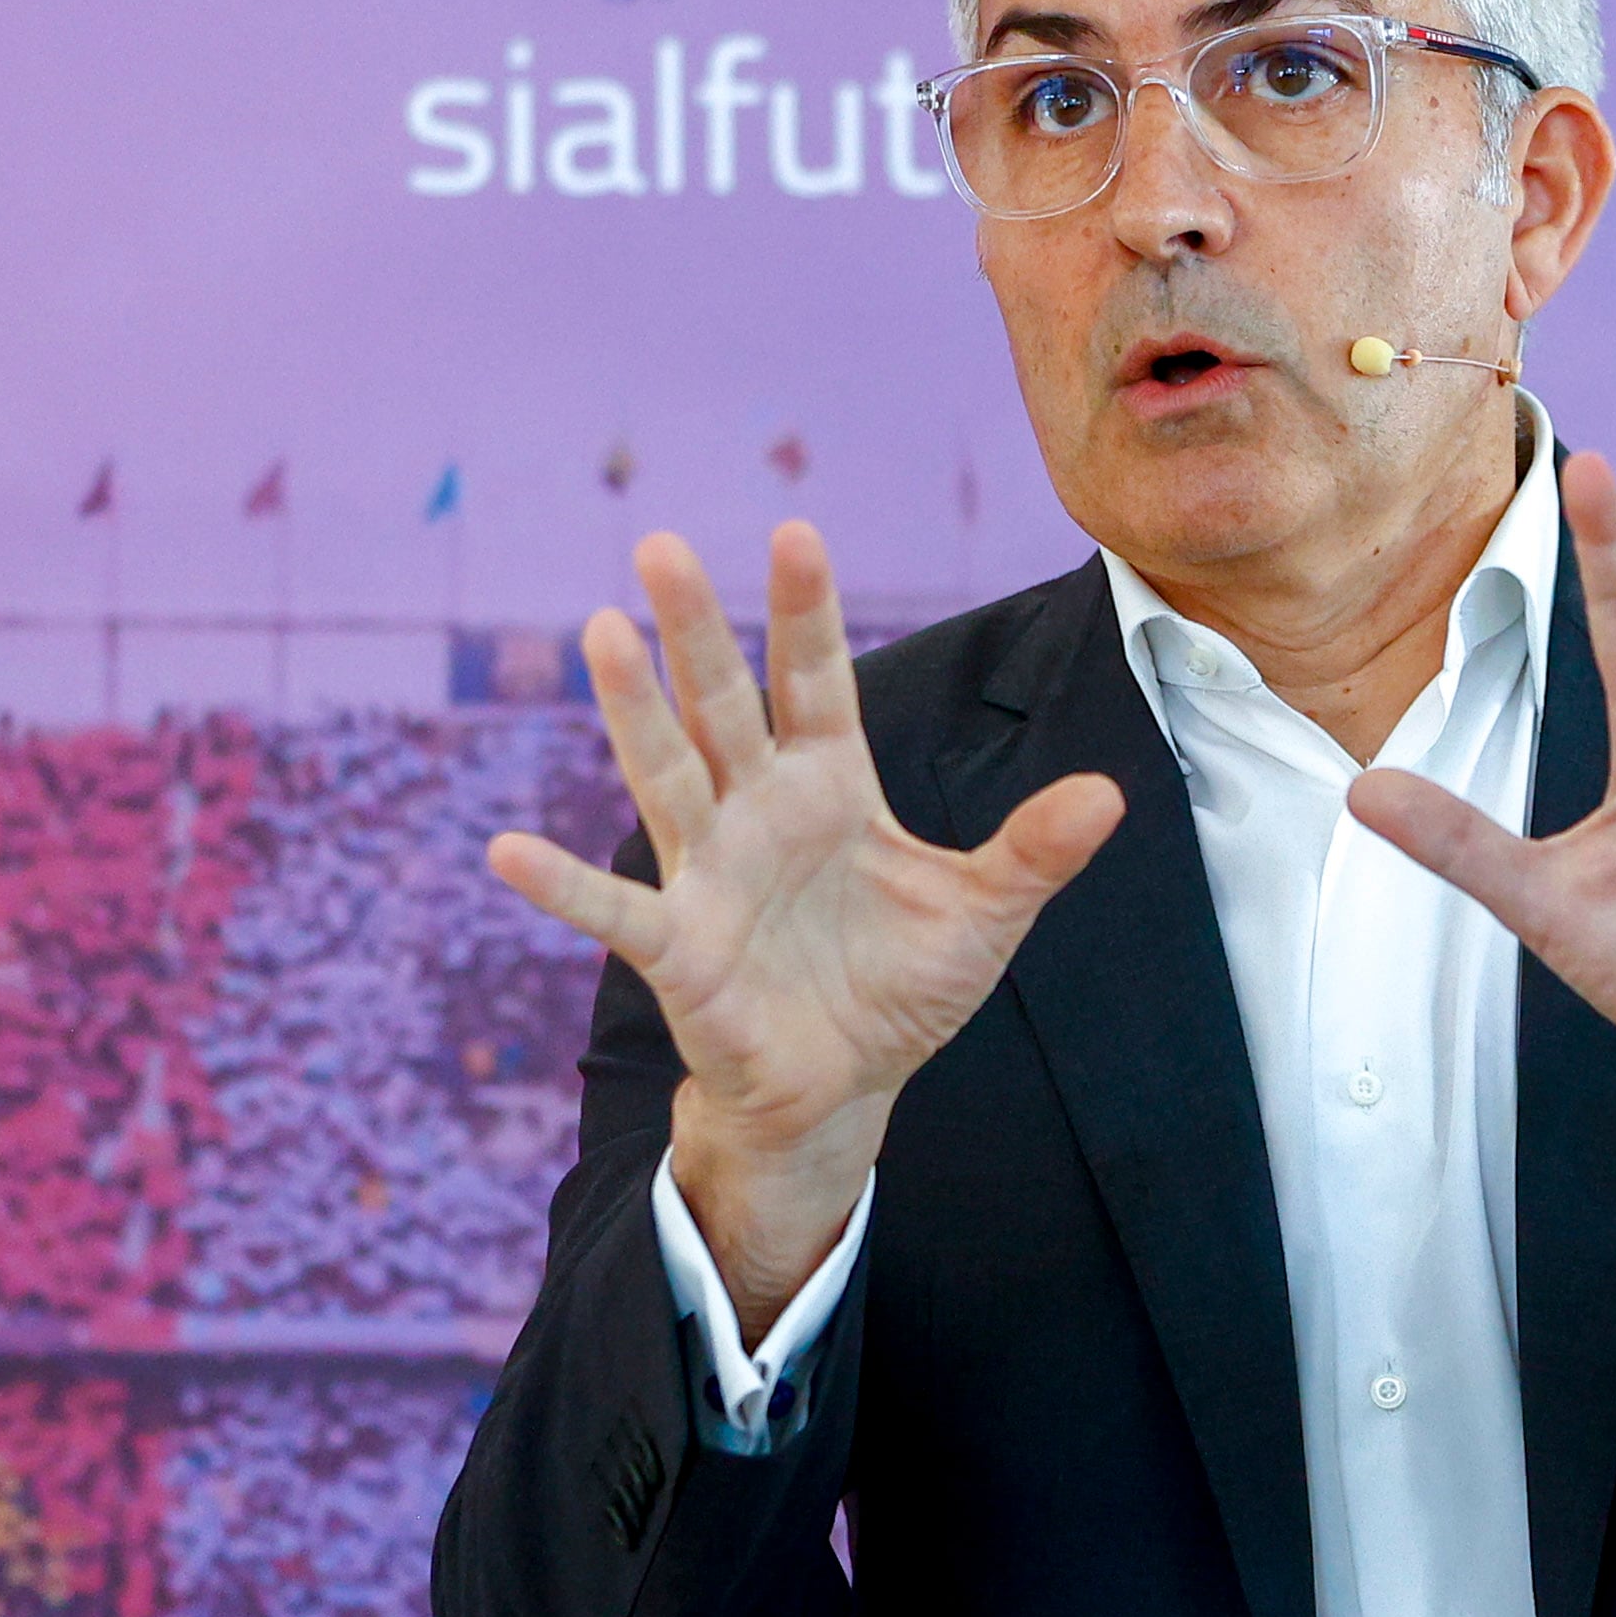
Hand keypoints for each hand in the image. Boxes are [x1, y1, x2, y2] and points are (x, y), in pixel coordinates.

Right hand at [488, 520, 1123, 1343]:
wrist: (844, 1086)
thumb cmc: (899, 985)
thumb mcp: (984, 916)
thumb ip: (1035, 852)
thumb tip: (1110, 795)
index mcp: (830, 785)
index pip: (817, 680)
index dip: (805, 612)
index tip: (793, 530)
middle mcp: (758, 809)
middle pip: (724, 703)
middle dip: (697, 629)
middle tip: (662, 542)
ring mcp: (710, 871)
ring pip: (667, 774)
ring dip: (633, 709)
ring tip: (601, 631)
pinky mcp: (679, 947)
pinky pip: (613, 909)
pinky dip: (560, 884)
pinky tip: (505, 853)